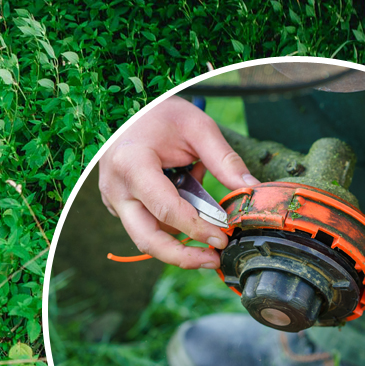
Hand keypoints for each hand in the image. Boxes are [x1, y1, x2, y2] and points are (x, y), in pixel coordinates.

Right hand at [98, 96, 258, 268]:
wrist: (127, 106)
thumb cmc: (160, 113)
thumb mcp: (197, 128)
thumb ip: (224, 160)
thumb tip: (252, 189)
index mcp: (132, 165)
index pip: (166, 209)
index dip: (196, 229)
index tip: (222, 239)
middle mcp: (116, 188)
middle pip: (147, 238)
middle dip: (181, 256)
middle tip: (212, 260)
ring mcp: (112, 198)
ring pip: (145, 236)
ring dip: (178, 240)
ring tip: (208, 228)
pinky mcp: (117, 204)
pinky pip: (144, 224)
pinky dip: (169, 225)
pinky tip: (187, 208)